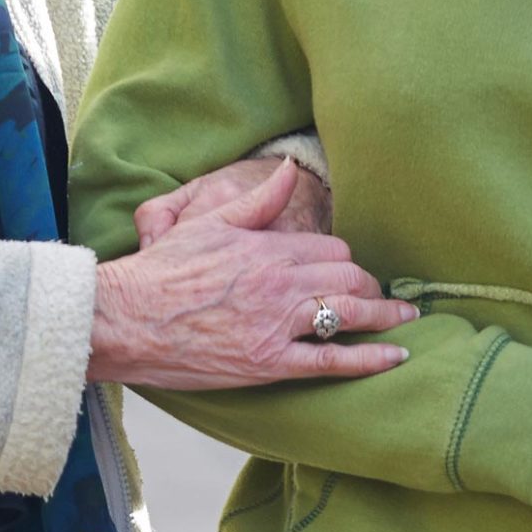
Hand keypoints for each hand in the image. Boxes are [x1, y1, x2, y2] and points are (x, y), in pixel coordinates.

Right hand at [90, 161, 415, 389]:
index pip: (331, 250)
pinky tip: (395, 357)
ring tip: (405, 319)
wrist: (126, 319)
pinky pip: (332, 360)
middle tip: (382, 297)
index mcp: (268, 247)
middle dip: (370, 288)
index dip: (344, 263)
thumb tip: (289, 169)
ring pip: (350, 315)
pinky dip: (369, 359)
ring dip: (385, 317)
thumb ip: (259, 201)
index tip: (346, 272)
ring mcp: (278, 324)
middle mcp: (281, 283)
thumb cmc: (161, 273)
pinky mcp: (270, 362)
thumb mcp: (210, 223)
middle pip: (349, 280)